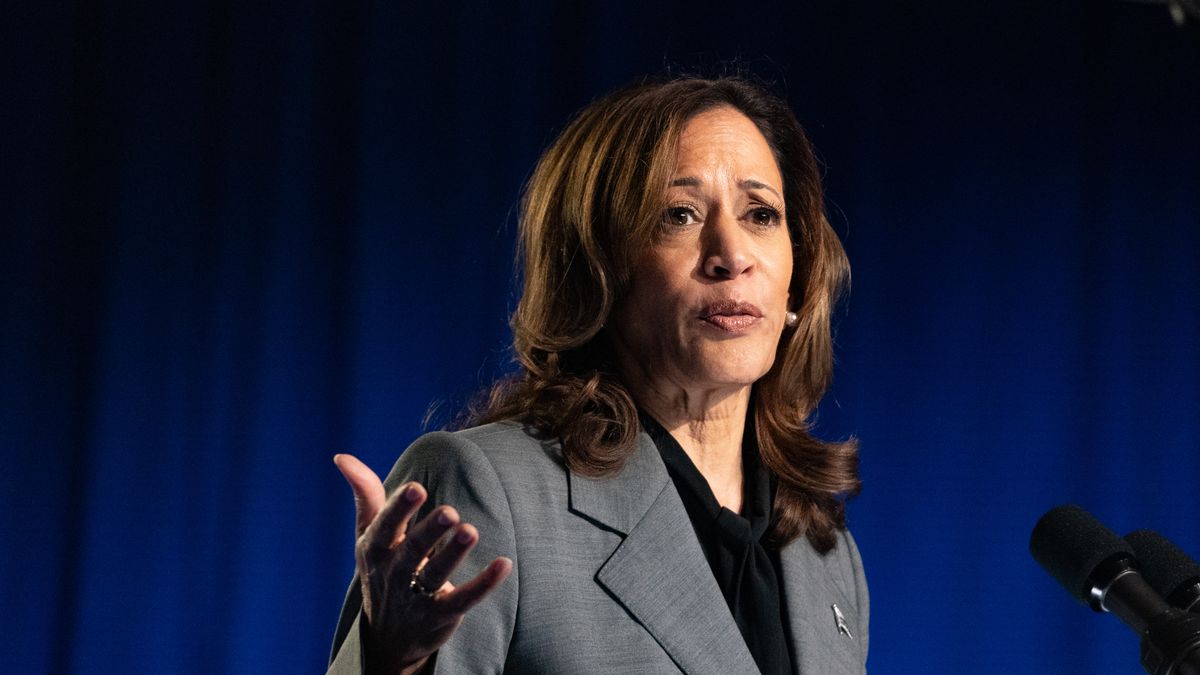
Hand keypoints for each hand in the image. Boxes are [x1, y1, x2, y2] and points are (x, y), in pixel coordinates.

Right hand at [334, 454, 512, 674]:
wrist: (387, 639)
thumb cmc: (382, 570)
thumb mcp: (368, 536)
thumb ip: (365, 496)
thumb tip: (342, 456)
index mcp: (375, 549)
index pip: (385, 527)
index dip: (399, 509)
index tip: (416, 489)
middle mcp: (393, 573)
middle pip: (412, 550)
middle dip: (430, 531)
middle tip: (450, 512)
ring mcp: (416, 597)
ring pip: (436, 574)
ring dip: (454, 554)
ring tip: (470, 531)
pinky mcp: (440, 615)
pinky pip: (463, 600)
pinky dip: (484, 584)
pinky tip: (504, 564)